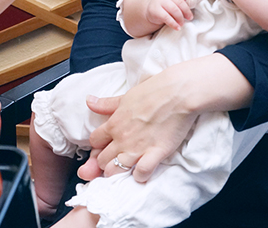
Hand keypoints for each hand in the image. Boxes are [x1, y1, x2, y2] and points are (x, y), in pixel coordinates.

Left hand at [81, 75, 199, 182]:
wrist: (178, 93)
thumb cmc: (153, 91)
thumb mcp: (125, 97)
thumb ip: (106, 104)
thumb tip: (89, 101)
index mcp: (114, 123)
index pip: (94, 142)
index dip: (98, 145)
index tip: (106, 145)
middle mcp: (122, 138)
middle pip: (102, 160)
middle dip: (106, 161)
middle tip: (116, 159)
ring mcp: (137, 148)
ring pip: (115, 170)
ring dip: (118, 172)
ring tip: (127, 167)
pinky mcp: (155, 154)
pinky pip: (141, 174)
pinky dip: (140, 176)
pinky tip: (142, 170)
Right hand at [144, 0, 192, 30]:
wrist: (149, 9)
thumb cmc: (165, 4)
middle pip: (180, 1)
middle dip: (186, 11)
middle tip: (190, 17)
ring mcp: (159, 1)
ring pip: (174, 10)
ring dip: (180, 18)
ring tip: (182, 23)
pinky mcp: (155, 10)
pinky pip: (167, 18)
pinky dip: (174, 24)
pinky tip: (177, 27)